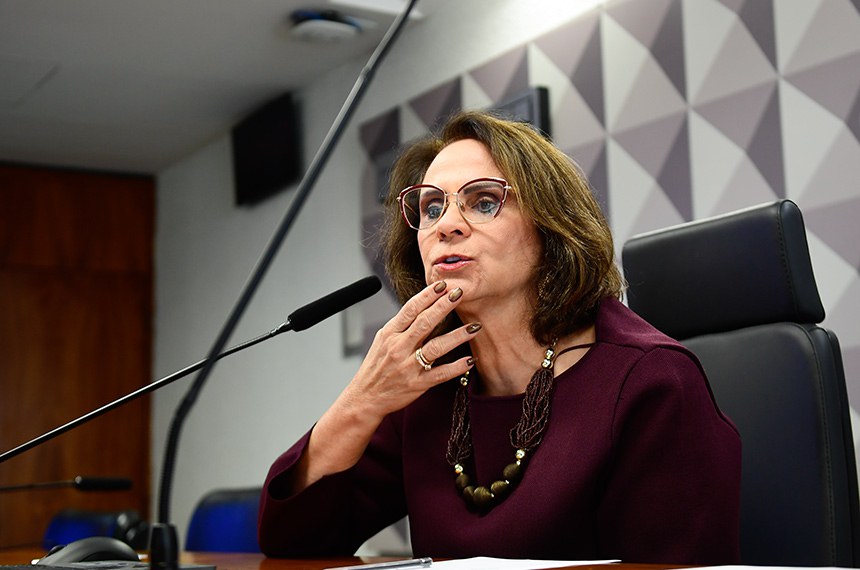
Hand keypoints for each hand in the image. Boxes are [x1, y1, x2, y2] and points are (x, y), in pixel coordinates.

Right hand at [343, 280, 479, 420]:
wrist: (365, 397)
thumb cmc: (375, 367)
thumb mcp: (382, 341)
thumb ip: (401, 326)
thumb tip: (422, 307)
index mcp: (390, 334)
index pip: (410, 309)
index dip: (427, 295)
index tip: (442, 284)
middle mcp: (398, 348)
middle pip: (425, 322)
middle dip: (444, 306)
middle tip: (460, 293)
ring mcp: (408, 366)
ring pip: (436, 347)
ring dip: (457, 336)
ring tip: (474, 327)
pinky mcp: (417, 384)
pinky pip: (440, 374)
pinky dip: (455, 367)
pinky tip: (469, 360)